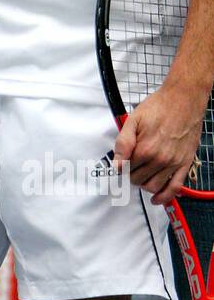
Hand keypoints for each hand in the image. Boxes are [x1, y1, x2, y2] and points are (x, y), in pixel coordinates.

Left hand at [113, 80, 206, 204]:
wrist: (183, 100)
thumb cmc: (158, 107)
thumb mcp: (133, 120)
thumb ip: (123, 144)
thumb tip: (116, 165)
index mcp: (145, 149)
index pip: (125, 170)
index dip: (120, 166)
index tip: (121, 162)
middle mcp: (159, 159)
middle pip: (137, 180)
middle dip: (130, 175)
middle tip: (131, 166)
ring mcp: (173, 163)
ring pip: (153, 187)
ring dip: (143, 185)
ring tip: (141, 176)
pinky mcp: (184, 164)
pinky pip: (175, 187)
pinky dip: (164, 197)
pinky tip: (156, 199)